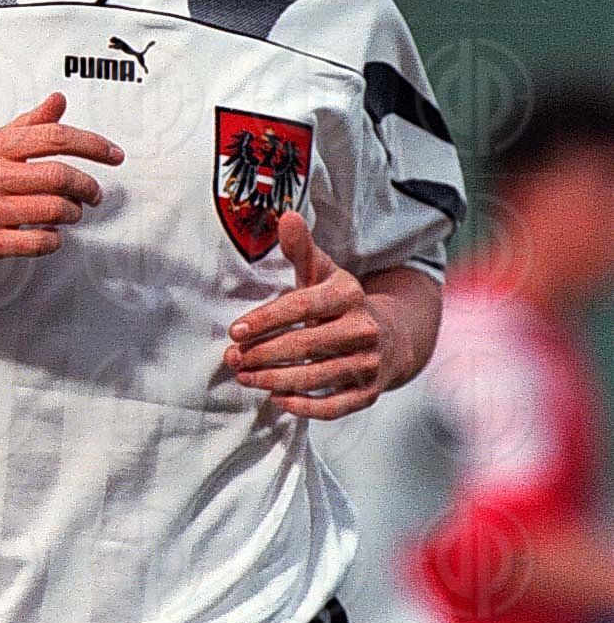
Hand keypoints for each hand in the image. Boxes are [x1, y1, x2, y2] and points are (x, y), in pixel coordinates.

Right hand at [0, 92, 123, 270]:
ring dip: (73, 214)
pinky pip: (35, 242)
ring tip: (71, 214)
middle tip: (95, 194)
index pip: (54, 136)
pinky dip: (53, 241)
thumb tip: (58, 101)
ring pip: (53, 210)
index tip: (114, 154)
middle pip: (60, 175)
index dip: (93, 144)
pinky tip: (50, 236)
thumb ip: (23, 126)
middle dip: (89, 187)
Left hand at [222, 211, 397, 418]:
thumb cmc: (340, 302)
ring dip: (274, 380)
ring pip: (316, 377)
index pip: (302, 307)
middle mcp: (364, 329)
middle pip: (306, 345)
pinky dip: (304, 406)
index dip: (266, 319)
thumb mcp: (324, 272)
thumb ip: (301, 248)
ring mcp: (369, 363)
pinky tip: (276, 399)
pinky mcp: (369, 392)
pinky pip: (334, 406)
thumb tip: (286, 215)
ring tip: (243, 377)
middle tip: (232, 359)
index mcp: (349, 294)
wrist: (391, 336)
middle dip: (263, 354)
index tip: (235, 331)